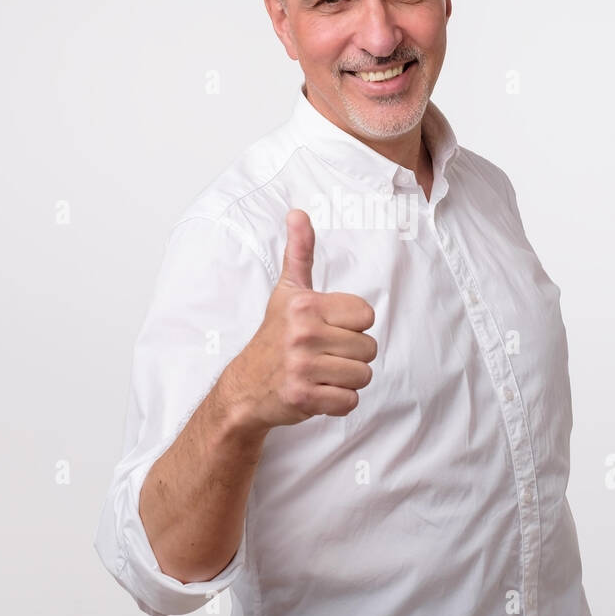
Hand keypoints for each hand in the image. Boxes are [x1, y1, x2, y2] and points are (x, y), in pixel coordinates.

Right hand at [227, 209, 376, 429]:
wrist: (245, 386)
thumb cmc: (274, 336)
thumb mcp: (287, 291)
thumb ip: (299, 253)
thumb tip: (298, 213)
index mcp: (306, 305)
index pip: (366, 315)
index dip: (352, 325)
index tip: (328, 329)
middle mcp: (303, 334)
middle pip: (369, 348)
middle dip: (351, 355)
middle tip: (323, 355)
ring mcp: (302, 368)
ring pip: (363, 376)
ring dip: (347, 379)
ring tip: (321, 373)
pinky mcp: (303, 398)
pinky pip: (349, 402)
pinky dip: (338, 402)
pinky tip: (317, 392)